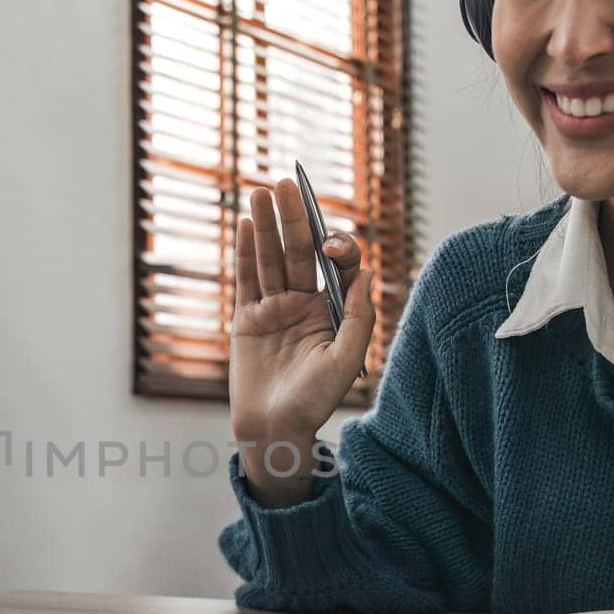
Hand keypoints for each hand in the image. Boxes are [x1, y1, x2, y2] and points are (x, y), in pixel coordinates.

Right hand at [228, 178, 373, 506]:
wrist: (274, 429)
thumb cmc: (314, 402)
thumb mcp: (347, 361)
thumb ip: (359, 317)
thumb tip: (367, 272)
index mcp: (332, 310)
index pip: (336, 264)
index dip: (336, 247)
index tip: (330, 246)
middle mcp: (304, 304)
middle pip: (299, 251)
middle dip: (293, 218)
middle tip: (285, 184)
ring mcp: (273, 309)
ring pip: (270, 259)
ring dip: (266, 225)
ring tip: (261, 192)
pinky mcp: (247, 319)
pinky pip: (247, 279)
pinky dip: (246, 251)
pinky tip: (247, 223)